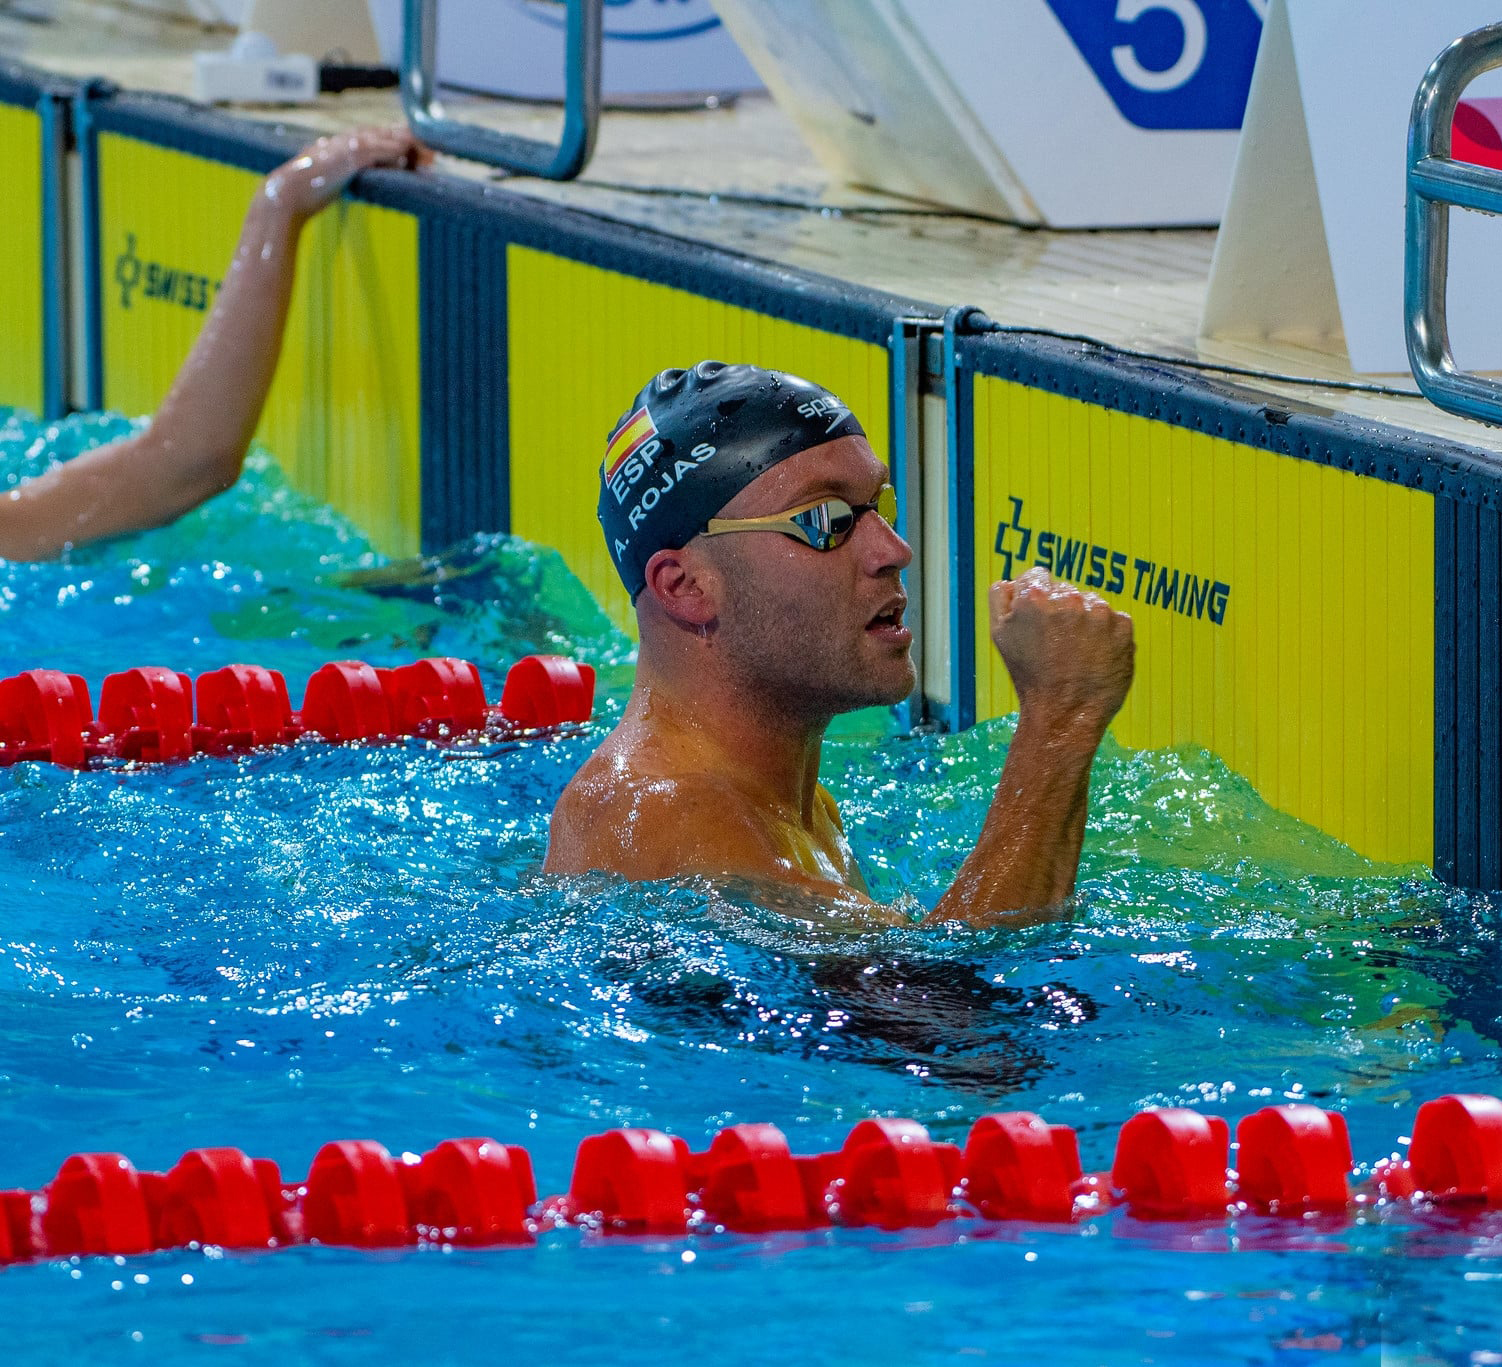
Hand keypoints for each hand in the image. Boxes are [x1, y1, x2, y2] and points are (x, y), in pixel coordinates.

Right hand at [262, 125, 430, 224]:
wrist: (285, 196)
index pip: (377, 140)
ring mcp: (343, 147)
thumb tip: (375, 176)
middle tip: (433, 149)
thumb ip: (357, 177)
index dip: (400, 143)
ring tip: (427, 150)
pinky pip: (372, 151)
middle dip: (410, 141)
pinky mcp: (344, 158)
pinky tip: (404, 152)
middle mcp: (344, 141)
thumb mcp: (337, 183)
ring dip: (406, 144)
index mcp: (341, 146)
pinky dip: (389, 150)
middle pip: (384, 136)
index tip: (419, 151)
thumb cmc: (308, 194)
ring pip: (382, 140)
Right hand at [990, 567, 1133, 735]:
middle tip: (1057, 644)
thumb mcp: (999, 636)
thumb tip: (1013, 580)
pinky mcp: (1123, 627)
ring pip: (1091, 604)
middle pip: (1065, 591)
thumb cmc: (1030, 678)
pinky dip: (1107, 636)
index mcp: (1034, 597)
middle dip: (1061, 612)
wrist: (1064, 714)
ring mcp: (1099, 612)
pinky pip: (1114, 621)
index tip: (1041, 620)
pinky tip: (1095, 656)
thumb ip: (1001, 597)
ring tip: (1077, 653)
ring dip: (1086, 622)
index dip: (1036, 599)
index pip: (1037, 576)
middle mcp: (1068, 599)